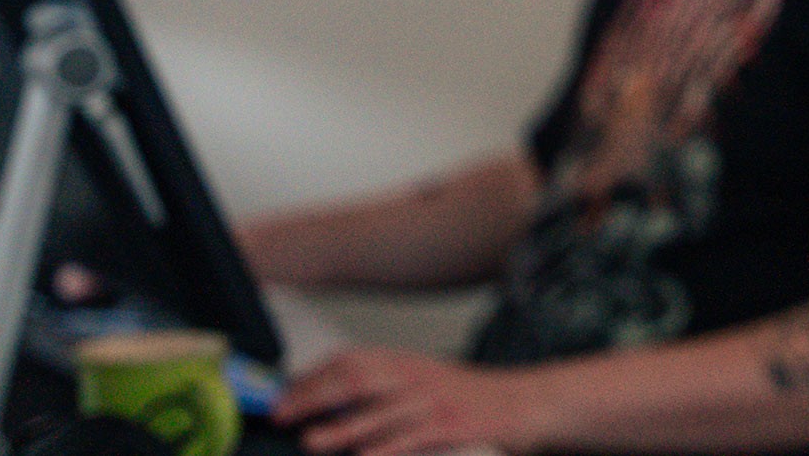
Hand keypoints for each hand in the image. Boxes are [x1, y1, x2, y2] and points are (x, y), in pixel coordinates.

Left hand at [274, 346, 548, 455]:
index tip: (282, 396)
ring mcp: (435, 401)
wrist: (526, 402)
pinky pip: (412, 438)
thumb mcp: (424, 381)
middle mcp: (416, 376)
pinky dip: (385, 449)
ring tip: (312, 440)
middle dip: (313, 397)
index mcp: (406, 363)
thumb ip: (383, 389)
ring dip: (341, 426)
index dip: (310, 378)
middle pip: (355, 379)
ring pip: (379, 410)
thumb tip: (330, 403)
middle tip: (283, 414)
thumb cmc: (471, 398)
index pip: (348, 362)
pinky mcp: (453, 427)